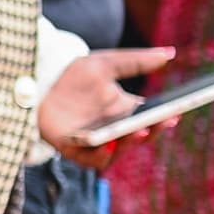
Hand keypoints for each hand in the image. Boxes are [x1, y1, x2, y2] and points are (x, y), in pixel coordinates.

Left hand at [37, 43, 176, 162]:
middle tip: (160, 122)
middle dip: (152, 131)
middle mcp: (116, 131)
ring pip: (120, 150)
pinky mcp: (76, 152)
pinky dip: (102, 154)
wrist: (37, 85)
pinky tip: (108, 144)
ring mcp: (98, 143)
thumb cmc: (74, 77)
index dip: (165, 118)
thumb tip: (171, 53)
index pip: (153, 119)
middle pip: (140, 137)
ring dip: (130, 143)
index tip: (176, 112)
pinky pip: (93, 160)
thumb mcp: (104, 64)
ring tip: (138, 131)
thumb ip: (136, 61)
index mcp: (127, 112)